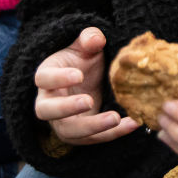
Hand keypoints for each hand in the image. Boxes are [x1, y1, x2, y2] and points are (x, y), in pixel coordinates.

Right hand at [33, 27, 138, 145]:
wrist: (86, 81)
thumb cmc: (81, 62)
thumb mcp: (85, 47)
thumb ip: (89, 40)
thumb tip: (96, 39)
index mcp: (46, 77)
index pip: (44, 78)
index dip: (58, 78)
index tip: (79, 75)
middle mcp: (48, 103)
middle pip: (47, 110)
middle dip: (67, 108)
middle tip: (89, 101)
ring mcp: (62, 122)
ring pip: (69, 131)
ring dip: (92, 127)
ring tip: (115, 118)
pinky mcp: (79, 135)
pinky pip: (93, 138)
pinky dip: (113, 133)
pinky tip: (133, 123)